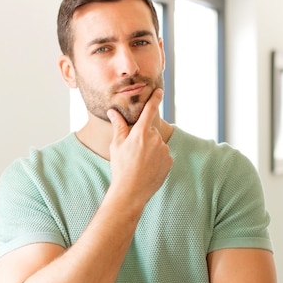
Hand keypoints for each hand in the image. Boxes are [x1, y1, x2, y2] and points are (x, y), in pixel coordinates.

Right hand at [106, 88, 172, 203]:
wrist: (131, 191)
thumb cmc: (121, 167)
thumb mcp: (116, 145)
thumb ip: (118, 126)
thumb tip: (112, 111)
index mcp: (141, 133)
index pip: (150, 110)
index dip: (155, 98)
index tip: (159, 91)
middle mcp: (155, 139)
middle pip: (150, 131)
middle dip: (144, 136)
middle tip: (133, 151)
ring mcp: (164, 150)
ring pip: (157, 143)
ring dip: (150, 148)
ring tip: (140, 162)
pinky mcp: (169, 161)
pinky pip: (163, 154)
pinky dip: (157, 158)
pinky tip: (147, 167)